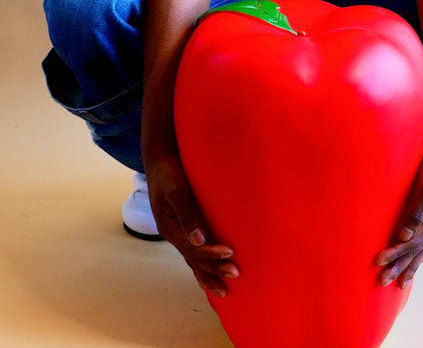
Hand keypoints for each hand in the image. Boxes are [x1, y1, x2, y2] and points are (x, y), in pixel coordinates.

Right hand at [145, 152, 238, 297]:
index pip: (194, 249)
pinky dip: (201, 265)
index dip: (212, 254)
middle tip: (236, 276)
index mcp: (169, 228)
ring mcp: (176, 232)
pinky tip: (207, 276)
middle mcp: (172, 234)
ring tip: (224, 290)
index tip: (231, 253)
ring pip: (193, 259)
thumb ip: (187, 214)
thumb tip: (199, 240)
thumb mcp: (176, 190)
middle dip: (214, 270)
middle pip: (194, 259)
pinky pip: (192, 252)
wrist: (159, 159)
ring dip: (209, 273)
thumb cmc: (169, 172)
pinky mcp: (181, 227)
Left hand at [374, 133, 422, 289]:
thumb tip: (404, 236)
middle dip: (400, 267)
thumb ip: (416, 210)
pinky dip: (417, 250)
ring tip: (400, 282)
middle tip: (383, 283)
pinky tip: (415, 256)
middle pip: (417, 250)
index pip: (412, 242)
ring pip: (421, 246)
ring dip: (409, 263)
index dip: (395, 253)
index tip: (378, 262)